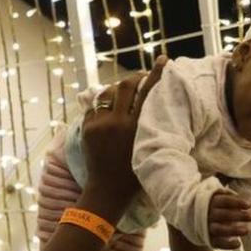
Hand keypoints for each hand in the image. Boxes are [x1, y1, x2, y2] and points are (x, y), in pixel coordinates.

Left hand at [81, 56, 167, 211]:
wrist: (107, 191)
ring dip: (117, 89)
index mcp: (135, 128)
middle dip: (135, 77)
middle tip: (142, 77)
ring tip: (125, 92)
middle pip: (125, 86)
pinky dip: (105, 104)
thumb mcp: (150, 149)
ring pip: (107, 93)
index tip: (162, 60)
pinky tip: (111, 109)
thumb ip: (151, 128)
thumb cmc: (136, 176)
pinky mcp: (87, 128)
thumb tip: (156, 108)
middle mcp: (116, 122)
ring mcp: (98, 124)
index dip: (156, 74)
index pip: (147, 93)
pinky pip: (96, 107)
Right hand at [208, 190, 250, 249]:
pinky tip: (238, 244)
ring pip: (219, 229)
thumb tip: (244, 197)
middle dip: (239, 216)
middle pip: (223, 215)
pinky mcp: (209, 239)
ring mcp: (207, 227)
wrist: (197, 221)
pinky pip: (217, 243)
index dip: (237, 202)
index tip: (249, 205)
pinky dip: (227, 245)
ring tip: (247, 231)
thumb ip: (230, 197)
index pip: (224, 201)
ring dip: (233, 230)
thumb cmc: (215, 208)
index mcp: (212, 202)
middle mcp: (208, 215)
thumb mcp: (219, 198)